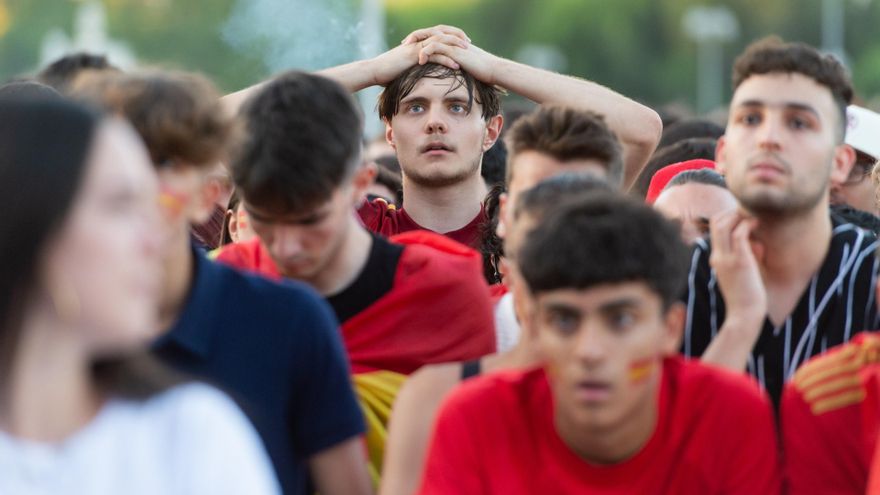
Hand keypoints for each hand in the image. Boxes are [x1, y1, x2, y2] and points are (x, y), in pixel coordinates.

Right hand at [368, 30, 467, 85]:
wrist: (375, 71)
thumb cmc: (387, 71)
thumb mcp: (404, 66)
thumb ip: (414, 65)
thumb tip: (420, 72)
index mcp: (417, 41)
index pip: (437, 32)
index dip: (450, 35)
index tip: (461, 41)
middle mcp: (418, 41)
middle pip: (441, 32)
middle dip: (456, 36)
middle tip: (468, 42)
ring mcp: (416, 47)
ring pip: (440, 41)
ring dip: (455, 45)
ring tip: (467, 51)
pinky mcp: (414, 55)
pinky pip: (434, 55)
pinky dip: (446, 60)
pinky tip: (456, 66)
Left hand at [402, 25, 499, 84]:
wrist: (493, 70)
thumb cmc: (482, 70)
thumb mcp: (466, 64)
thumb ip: (455, 62)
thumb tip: (448, 68)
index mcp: (453, 40)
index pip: (434, 33)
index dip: (421, 37)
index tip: (410, 44)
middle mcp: (452, 39)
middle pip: (430, 31)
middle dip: (415, 36)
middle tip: (404, 43)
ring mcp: (454, 44)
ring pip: (431, 37)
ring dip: (417, 42)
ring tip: (407, 50)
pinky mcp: (455, 51)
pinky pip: (437, 47)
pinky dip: (426, 51)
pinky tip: (420, 60)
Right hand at [709, 209, 767, 325]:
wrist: (744, 314)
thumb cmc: (746, 296)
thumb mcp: (741, 272)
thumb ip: (744, 256)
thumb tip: (756, 242)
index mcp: (715, 258)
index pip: (713, 229)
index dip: (727, 218)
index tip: (743, 218)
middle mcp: (717, 256)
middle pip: (715, 222)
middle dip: (731, 213)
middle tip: (749, 215)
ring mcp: (727, 259)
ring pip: (723, 225)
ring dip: (738, 216)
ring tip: (753, 219)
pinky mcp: (740, 261)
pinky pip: (739, 234)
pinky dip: (747, 225)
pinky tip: (757, 224)